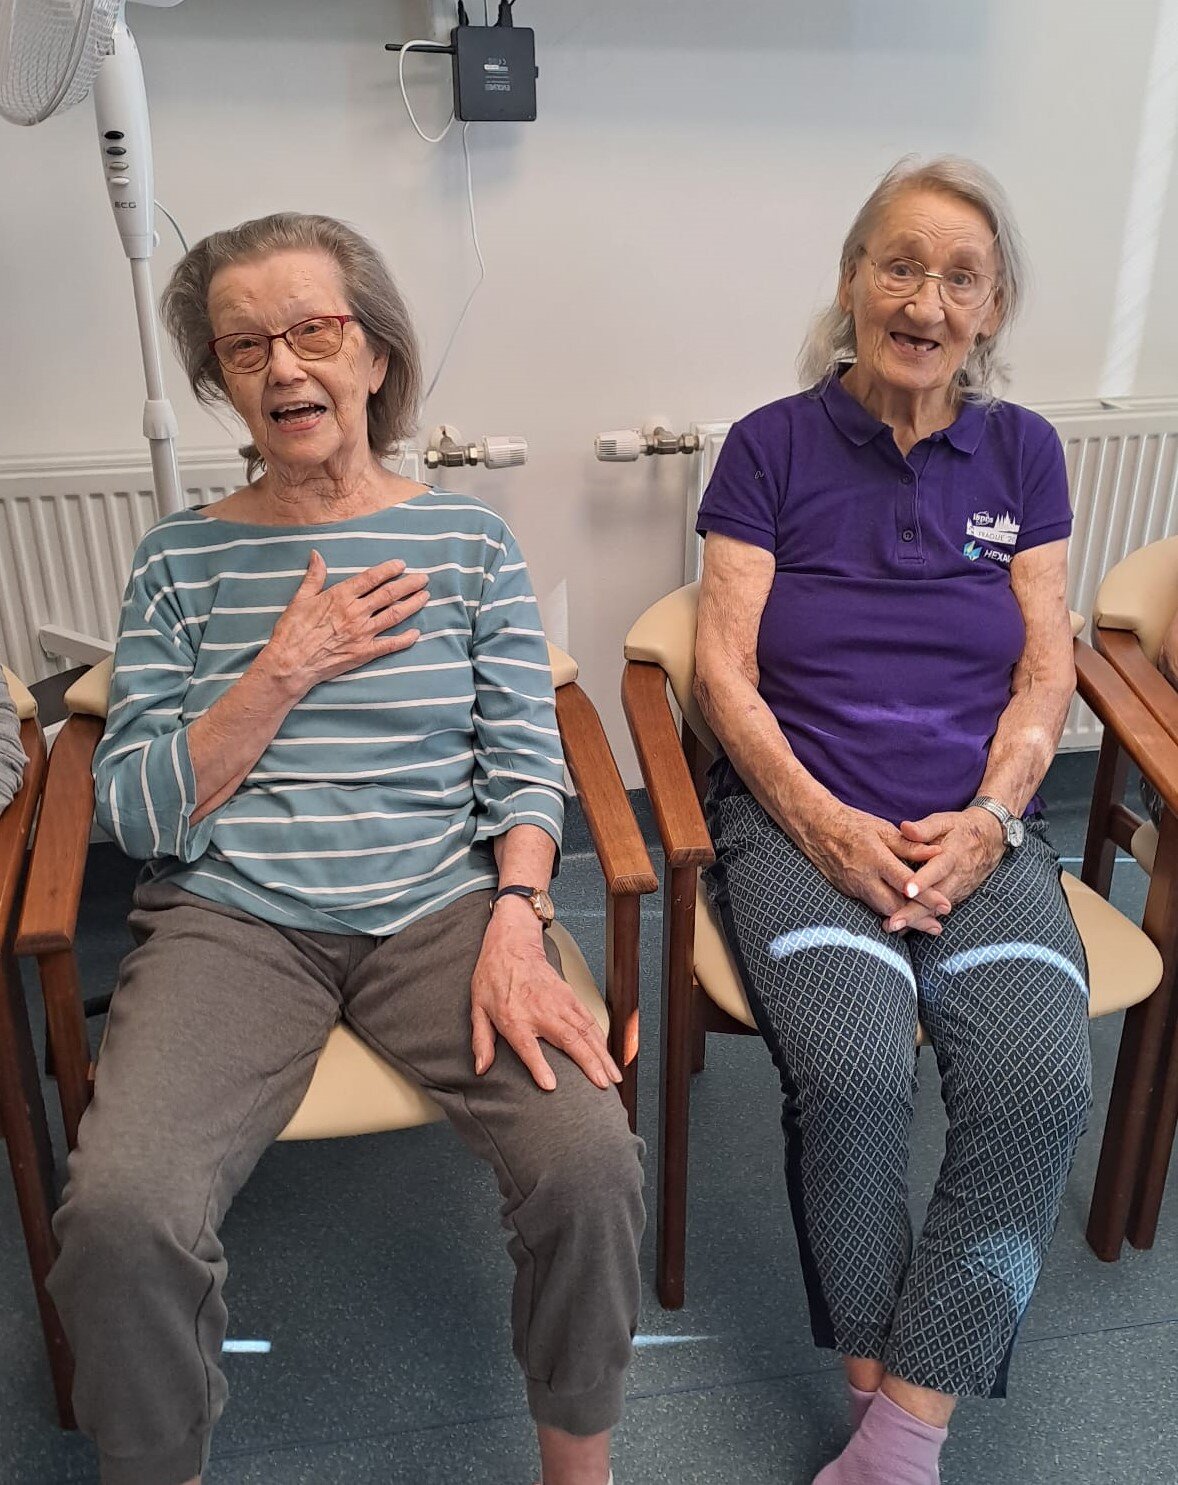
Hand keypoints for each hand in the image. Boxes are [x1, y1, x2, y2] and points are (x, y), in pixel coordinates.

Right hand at [260, 551, 429, 698]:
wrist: (290, 663)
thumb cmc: (292, 631)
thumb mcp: (300, 599)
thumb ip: (314, 576)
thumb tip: (317, 555)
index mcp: (341, 596)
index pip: (371, 578)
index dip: (389, 570)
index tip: (402, 565)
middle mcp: (356, 612)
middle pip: (389, 594)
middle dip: (409, 584)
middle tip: (423, 579)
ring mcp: (362, 633)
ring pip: (395, 615)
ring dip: (412, 605)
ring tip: (425, 597)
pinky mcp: (364, 652)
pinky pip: (390, 644)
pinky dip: (405, 638)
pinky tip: (416, 633)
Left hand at [470, 902, 621, 1091]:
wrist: (512, 945)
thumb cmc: (493, 976)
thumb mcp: (478, 1009)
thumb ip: (481, 1041)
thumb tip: (481, 1068)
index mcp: (515, 1019)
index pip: (528, 1047)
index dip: (539, 1067)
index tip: (551, 1085)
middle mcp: (541, 1012)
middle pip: (570, 1041)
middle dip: (590, 1064)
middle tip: (603, 1085)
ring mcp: (560, 1003)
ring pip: (587, 1032)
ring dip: (602, 1055)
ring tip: (613, 1076)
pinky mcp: (570, 996)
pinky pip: (589, 1020)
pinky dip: (601, 1038)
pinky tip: (607, 1053)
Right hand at [794, 799, 951, 934]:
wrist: (816, 828)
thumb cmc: (852, 824)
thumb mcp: (883, 829)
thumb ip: (910, 845)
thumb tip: (937, 852)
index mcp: (876, 858)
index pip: (906, 882)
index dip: (927, 897)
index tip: (946, 906)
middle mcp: (864, 877)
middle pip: (894, 906)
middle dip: (917, 919)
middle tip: (938, 929)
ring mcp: (854, 887)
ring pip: (882, 910)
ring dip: (904, 919)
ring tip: (926, 926)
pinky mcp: (847, 892)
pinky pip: (871, 905)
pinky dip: (888, 912)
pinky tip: (901, 917)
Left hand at [882, 808, 1006, 931]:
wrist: (990, 838)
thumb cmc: (960, 828)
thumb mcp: (944, 821)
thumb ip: (925, 828)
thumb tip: (905, 828)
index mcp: (951, 855)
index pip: (937, 870)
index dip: (923, 881)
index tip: (907, 890)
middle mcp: (956, 876)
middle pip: (935, 898)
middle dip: (913, 912)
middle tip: (892, 923)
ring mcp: (958, 889)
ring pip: (936, 909)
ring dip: (916, 920)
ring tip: (892, 928)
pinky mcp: (957, 896)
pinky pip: (939, 910)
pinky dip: (923, 919)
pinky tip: (904, 927)